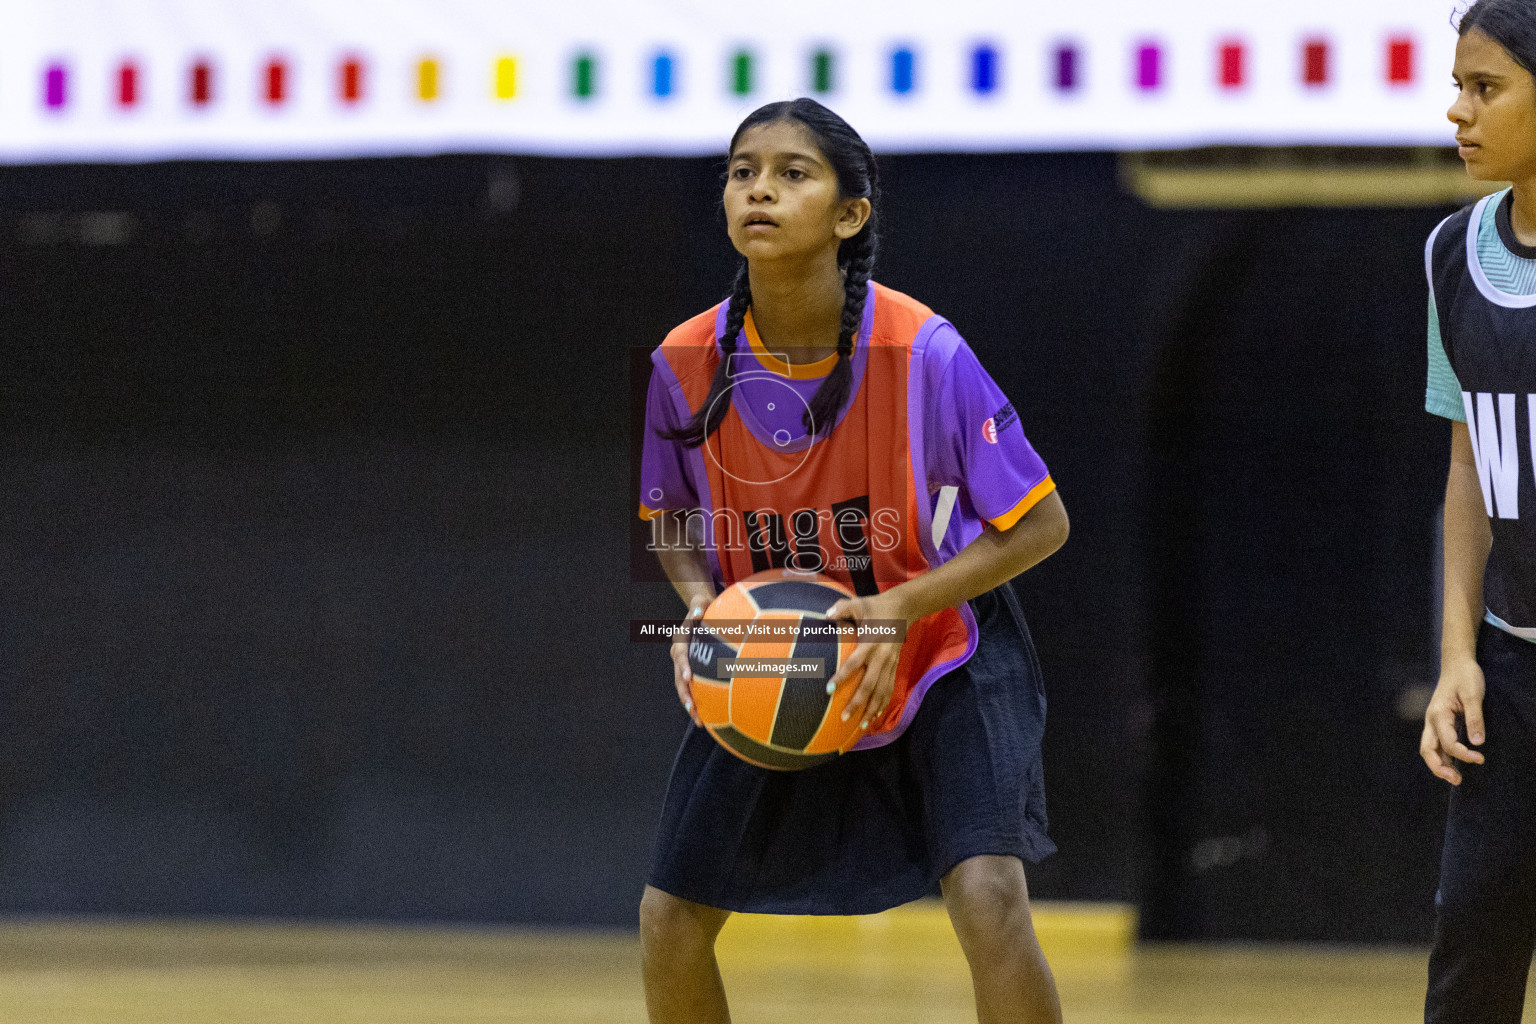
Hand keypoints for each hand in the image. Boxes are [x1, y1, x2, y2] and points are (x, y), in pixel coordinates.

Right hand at [670, 597, 709, 726]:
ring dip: (690, 704)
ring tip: (699, 721)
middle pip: (679, 677)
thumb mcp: (701, 603)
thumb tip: (697, 612)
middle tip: (691, 707)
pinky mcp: (692, 671)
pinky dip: (698, 702)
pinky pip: (693, 688)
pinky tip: (707, 718)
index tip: (689, 678)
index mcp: (680, 640)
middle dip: (684, 693)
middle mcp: (679, 655)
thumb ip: (698, 606)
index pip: (680, 655)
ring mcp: (684, 665)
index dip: (683, 667)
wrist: (701, 612)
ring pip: (684, 687)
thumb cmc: (704, 606)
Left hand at [824, 592, 908, 737]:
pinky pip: (889, 688)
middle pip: (870, 684)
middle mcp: (881, 656)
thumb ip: (841, 608)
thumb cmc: (875, 606)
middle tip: (843, 717)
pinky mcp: (895, 666)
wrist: (904, 608)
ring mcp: (890, 663)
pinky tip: (875, 717)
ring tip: (861, 726)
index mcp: (870, 641)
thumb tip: (825, 615)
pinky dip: (883, 704)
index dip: (842, 676)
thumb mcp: (858, 602)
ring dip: (872, 709)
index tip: (829, 689)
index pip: (855, 662)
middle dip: (857, 702)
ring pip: (882, 691)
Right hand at [1421, 657, 1486, 784]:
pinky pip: (1437, 743)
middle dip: (1439, 768)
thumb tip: (1478, 743)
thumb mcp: (1473, 695)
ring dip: (1440, 765)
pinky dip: (1443, 756)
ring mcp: (1433, 722)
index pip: (1448, 743)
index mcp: (1438, 714)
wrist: (1457, 663)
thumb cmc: (1465, 677)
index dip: (1463, 754)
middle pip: (1427, 750)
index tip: (1481, 758)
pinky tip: (1454, 764)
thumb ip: (1475, 719)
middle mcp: (1431, 720)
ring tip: (1455, 778)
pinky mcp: (1439, 722)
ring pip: (1429, 749)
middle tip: (1456, 780)